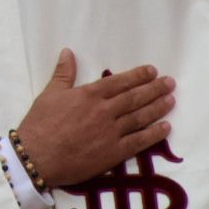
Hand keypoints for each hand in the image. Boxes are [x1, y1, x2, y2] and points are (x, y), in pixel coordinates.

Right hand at [15, 50, 174, 187]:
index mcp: (89, 95)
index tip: (152, 71)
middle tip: (170, 83)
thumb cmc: (40, 125)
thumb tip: (67, 52)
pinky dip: (154, 134)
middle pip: (134, 98)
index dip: (138, 76)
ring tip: (171, 100)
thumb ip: (63, 73)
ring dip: (157, 107)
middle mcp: (104, 111)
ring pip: (140, 117)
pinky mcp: (113, 153)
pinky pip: (138, 142)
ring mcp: (111, 132)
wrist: (37, 157)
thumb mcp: (49, 94)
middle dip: (154, 89)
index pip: (119, 82)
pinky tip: (165, 128)